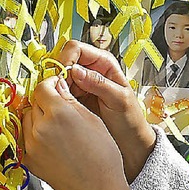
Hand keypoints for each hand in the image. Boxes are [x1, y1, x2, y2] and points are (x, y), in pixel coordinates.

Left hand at [22, 76, 133, 189]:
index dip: (51, 84)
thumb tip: (59, 87)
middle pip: (34, 102)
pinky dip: (35, 134)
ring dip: (38, 117)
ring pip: (27, 119)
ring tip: (57, 126)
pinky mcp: (29, 159)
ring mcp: (32, 145)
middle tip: (61, 107)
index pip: (43, 88)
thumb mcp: (93, 120)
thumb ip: (71, 101)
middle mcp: (41, 128)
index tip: (57, 86)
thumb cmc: (102, 158)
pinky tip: (53, 140)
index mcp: (58, 113)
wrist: (97, 189)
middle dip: (46, 101)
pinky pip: (26, 137)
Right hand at [57, 41, 155, 181]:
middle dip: (59, 76)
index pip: (76, 49)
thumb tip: (76, 71)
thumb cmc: (131, 120)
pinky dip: (57, 99)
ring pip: (58, 78)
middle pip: (63, 62)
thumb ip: (99, 84)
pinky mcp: (74, 98)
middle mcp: (91, 70)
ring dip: (57, 89)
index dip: (66, 60)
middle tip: (63, 94)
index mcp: (104, 63)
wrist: (130, 141)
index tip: (64, 77)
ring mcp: (81, 84)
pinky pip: (58, 93)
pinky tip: (65, 110)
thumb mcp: (119, 100)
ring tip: (66, 104)